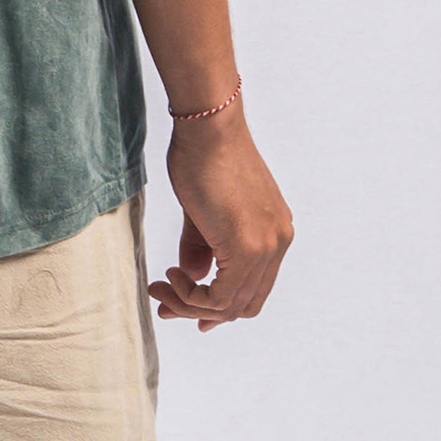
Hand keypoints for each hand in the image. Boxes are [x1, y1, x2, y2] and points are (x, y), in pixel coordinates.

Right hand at [154, 111, 293, 329]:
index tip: (185, 305)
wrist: (208, 129)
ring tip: (161, 288)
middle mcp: (278, 242)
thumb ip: (202, 249)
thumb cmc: (204, 157)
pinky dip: (192, 297)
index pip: (253, 289)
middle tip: (166, 305)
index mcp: (274, 232)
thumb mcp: (203, 213)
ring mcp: (268, 245)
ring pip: (232, 305)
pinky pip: (222, 296)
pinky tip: (171, 275)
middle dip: (201, 311)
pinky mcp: (250, 246)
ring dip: (190, 305)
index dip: (219, 307)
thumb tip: (193, 278)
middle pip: (245, 304)